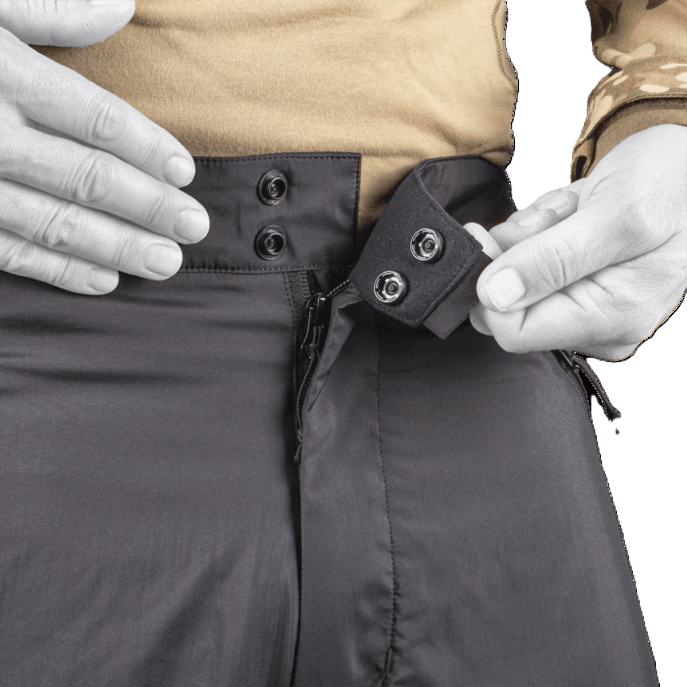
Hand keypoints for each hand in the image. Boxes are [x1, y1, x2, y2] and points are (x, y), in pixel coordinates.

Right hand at [0, 2, 208, 294]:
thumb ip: (45, 4)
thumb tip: (121, 7)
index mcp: (0, 72)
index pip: (96, 121)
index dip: (149, 149)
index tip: (185, 172)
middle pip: (87, 179)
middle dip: (148, 207)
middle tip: (194, 229)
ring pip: (54, 222)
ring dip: (116, 247)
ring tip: (166, 264)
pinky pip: (7, 252)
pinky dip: (57, 268)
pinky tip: (102, 281)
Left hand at [469, 124, 686, 360]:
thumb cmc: (671, 183)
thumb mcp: (616, 215)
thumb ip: (553, 259)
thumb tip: (494, 296)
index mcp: (611, 317)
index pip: (514, 331)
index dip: (486, 285)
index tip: (482, 236)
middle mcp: (597, 324)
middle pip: (509, 305)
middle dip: (517, 250)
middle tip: (554, 216)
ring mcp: (584, 307)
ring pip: (513, 279)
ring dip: (529, 235)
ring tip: (571, 211)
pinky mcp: (574, 288)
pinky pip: (526, 264)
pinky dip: (536, 233)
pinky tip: (570, 215)